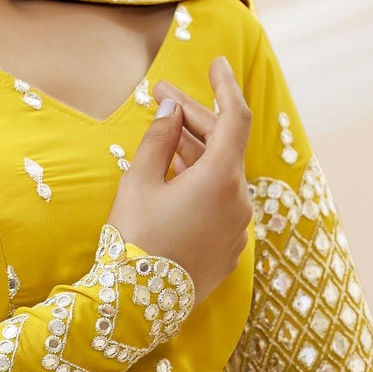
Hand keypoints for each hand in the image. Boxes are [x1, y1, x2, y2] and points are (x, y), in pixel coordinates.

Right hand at [107, 53, 252, 303]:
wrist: (134, 308)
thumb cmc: (133, 241)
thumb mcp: (139, 181)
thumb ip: (160, 137)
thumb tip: (173, 108)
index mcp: (221, 179)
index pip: (235, 117)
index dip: (225, 86)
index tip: (216, 63)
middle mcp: (239, 202)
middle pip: (224, 146)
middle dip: (195, 119)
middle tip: (162, 97)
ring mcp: (237, 229)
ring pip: (222, 176)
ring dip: (196, 152)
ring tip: (164, 136)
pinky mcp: (229, 250)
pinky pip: (220, 204)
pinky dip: (202, 184)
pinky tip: (175, 178)